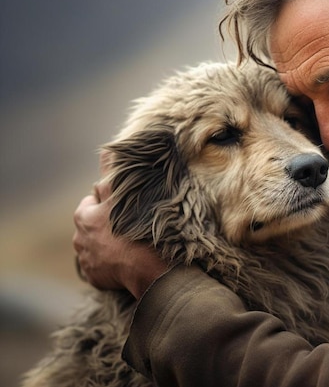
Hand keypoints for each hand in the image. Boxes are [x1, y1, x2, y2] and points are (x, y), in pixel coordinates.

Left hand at [73, 152, 167, 298]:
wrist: (149, 269)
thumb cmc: (139, 229)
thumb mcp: (125, 195)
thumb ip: (112, 172)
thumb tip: (105, 150)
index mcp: (84, 216)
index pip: (92, 201)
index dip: (109, 202)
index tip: (126, 206)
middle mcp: (79, 239)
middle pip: (93, 225)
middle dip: (108, 224)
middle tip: (131, 225)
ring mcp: (87, 261)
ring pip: (96, 247)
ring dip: (109, 244)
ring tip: (130, 245)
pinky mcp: (95, 278)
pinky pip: (101, 268)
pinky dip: (111, 264)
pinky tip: (127, 261)